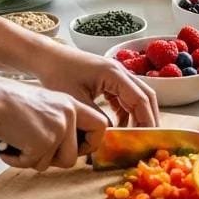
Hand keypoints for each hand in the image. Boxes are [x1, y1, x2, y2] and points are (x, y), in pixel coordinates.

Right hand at [0, 76, 109, 171]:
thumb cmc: (10, 104)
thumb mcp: (45, 106)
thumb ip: (60, 122)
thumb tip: (67, 148)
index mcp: (72, 104)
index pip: (100, 125)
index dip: (91, 143)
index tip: (77, 150)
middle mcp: (69, 115)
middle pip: (75, 155)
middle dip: (56, 161)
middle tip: (37, 154)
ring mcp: (58, 128)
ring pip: (54, 163)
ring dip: (34, 160)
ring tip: (19, 144)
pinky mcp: (44, 142)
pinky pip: (33, 164)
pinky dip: (18, 160)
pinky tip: (9, 146)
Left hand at [32, 47, 158, 127]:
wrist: (49, 58)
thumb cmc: (59, 75)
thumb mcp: (77, 101)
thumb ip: (97, 118)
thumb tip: (113, 134)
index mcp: (115, 74)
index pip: (140, 99)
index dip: (146, 120)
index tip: (149, 139)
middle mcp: (121, 72)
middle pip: (146, 96)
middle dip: (149, 118)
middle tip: (148, 140)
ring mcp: (117, 75)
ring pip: (137, 97)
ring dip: (139, 116)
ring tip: (134, 137)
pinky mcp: (110, 80)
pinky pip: (125, 98)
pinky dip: (126, 113)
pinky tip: (119, 127)